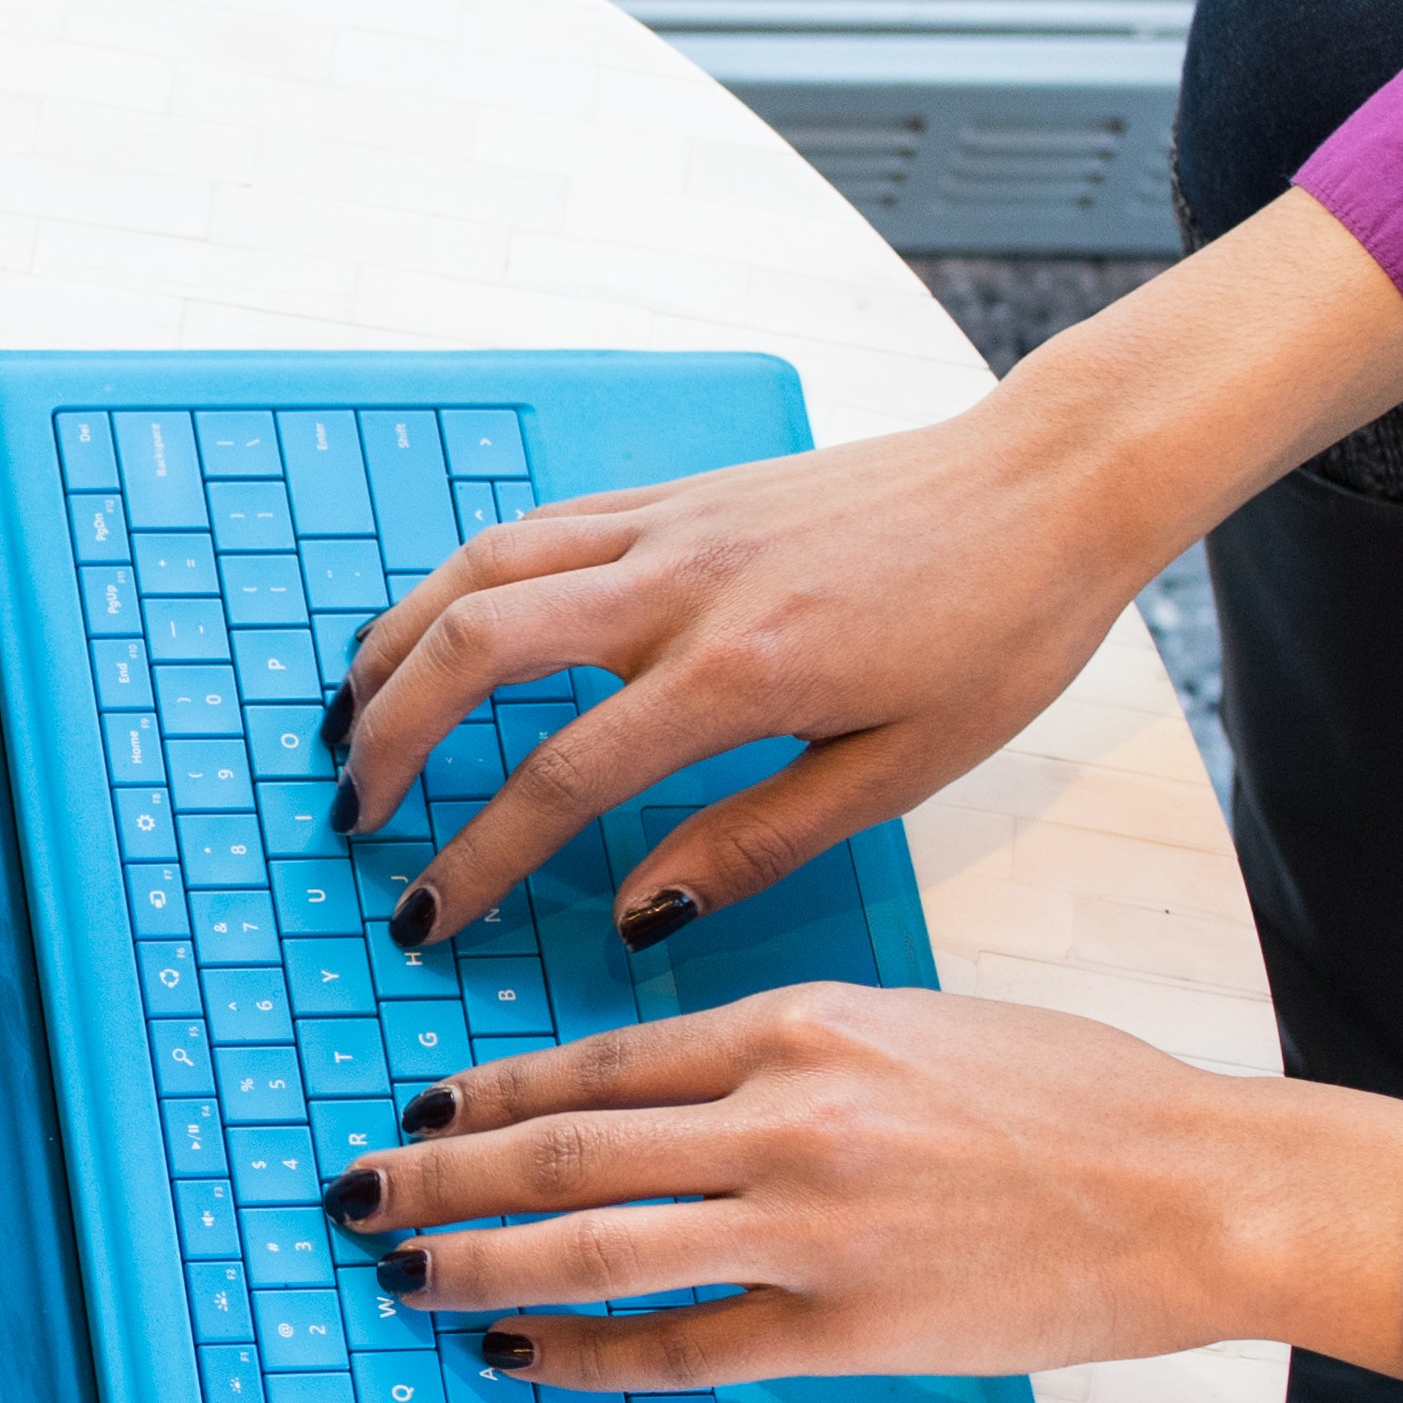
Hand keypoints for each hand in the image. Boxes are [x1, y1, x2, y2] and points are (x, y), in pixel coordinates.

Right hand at [320, 193, 1402, 945]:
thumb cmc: (997, 632)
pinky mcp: (677, 492)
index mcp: (740, 672)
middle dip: (392, 738)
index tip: (429, 919)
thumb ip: (753, 844)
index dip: (477, 859)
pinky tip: (436, 632)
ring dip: (396, 645)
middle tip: (355, 816)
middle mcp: (680, 583)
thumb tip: (635, 913)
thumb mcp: (900, 773)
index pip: (560, 779)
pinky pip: (530, 530)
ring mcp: (669, 523)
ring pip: (480, 569)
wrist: (1051, 484)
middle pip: (476, 650)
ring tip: (351, 720)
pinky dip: (457, 583)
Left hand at [325, 986, 1402, 1386]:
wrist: (1194, 1185)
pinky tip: (519, 1357)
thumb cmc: (1079, 1098)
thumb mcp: (919, 1023)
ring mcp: (805, 1226)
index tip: (421, 1109)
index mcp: (800, 1024)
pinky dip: (579, 1354)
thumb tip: (688, 1083)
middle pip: (560, 1147)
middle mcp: (782, 1116)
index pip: (599, 1061)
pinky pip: (673, 1347)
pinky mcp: (842, 1326)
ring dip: (474, 1262)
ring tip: (400, 1274)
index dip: (490, 1092)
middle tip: (354, 1193)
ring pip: (588, 1245)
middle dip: (437, 1174)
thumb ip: (795, 1048)